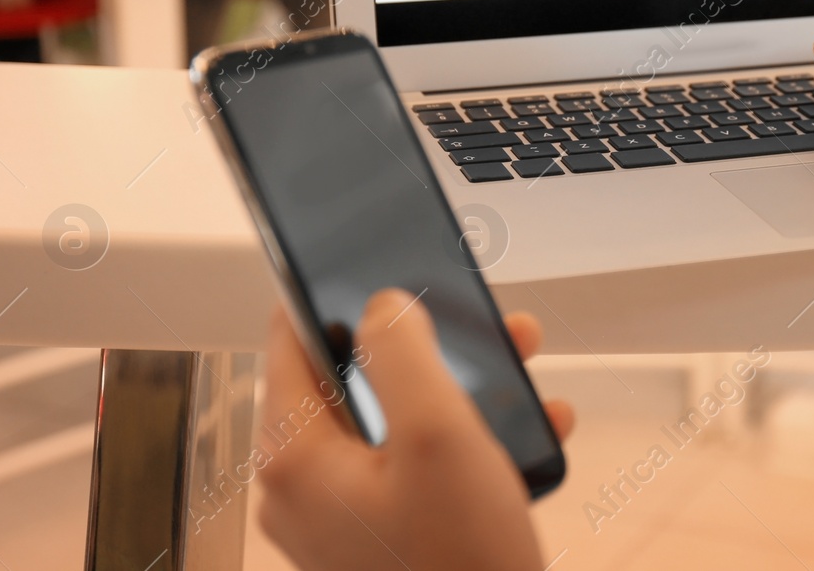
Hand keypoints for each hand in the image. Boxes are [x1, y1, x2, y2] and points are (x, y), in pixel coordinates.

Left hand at [258, 291, 574, 570]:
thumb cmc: (459, 564)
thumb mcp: (440, 433)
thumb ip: (404, 352)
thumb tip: (383, 305)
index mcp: (296, 456)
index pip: (290, 342)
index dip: (335, 299)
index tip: (375, 271)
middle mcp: (304, 489)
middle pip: (353, 382)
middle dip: (424, 347)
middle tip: (476, 327)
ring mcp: (340, 522)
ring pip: (391, 424)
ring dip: (456, 391)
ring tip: (516, 375)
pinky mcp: (379, 543)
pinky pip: (412, 470)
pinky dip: (463, 443)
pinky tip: (523, 434)